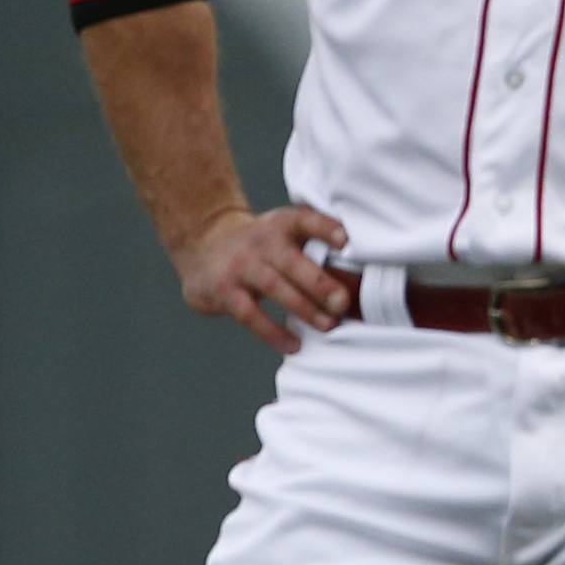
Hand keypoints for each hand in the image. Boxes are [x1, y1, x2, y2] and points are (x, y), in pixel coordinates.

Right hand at [177, 203, 351, 353]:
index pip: (305, 220)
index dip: (326, 228)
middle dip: (320, 283)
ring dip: (303, 308)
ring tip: (328, 326)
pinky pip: (251, 314)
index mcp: (281, 224)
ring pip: (274, 287)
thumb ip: (314, 242)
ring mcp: (241, 265)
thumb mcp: (282, 231)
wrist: (202, 242)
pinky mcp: (225, 290)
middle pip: (292, 261)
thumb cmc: (260, 244)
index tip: (347, 240)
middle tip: (344, 303)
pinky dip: (272, 332)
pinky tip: (293, 345)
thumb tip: (362, 272)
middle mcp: (261, 241)